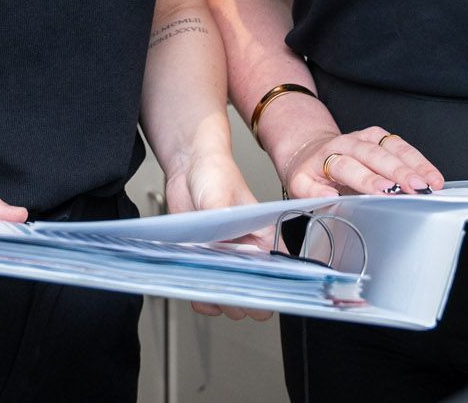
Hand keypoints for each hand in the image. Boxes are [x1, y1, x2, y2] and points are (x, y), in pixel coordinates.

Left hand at [165, 153, 273, 321]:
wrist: (189, 168)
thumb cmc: (216, 174)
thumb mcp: (220, 196)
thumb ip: (224, 222)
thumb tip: (224, 246)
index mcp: (264, 239)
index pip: (278, 275)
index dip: (270, 290)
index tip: (255, 296)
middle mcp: (248, 255)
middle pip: (254, 295)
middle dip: (240, 298)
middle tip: (225, 290)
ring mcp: (226, 262)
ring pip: (230, 300)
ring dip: (218, 298)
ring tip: (207, 285)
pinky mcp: (205, 264)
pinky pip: (205, 294)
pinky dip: (199, 295)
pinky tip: (194, 285)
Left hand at [279, 125, 444, 199]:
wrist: (311, 149)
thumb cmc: (310, 172)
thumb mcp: (300, 185)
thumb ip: (312, 192)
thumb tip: (329, 196)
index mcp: (327, 156)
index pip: (349, 166)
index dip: (368, 178)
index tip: (384, 190)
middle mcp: (349, 142)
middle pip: (376, 155)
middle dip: (399, 171)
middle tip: (416, 187)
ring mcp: (367, 137)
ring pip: (393, 147)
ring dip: (415, 164)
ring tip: (432, 183)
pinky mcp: (381, 137)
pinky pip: (402, 146)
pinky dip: (419, 161)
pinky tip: (432, 175)